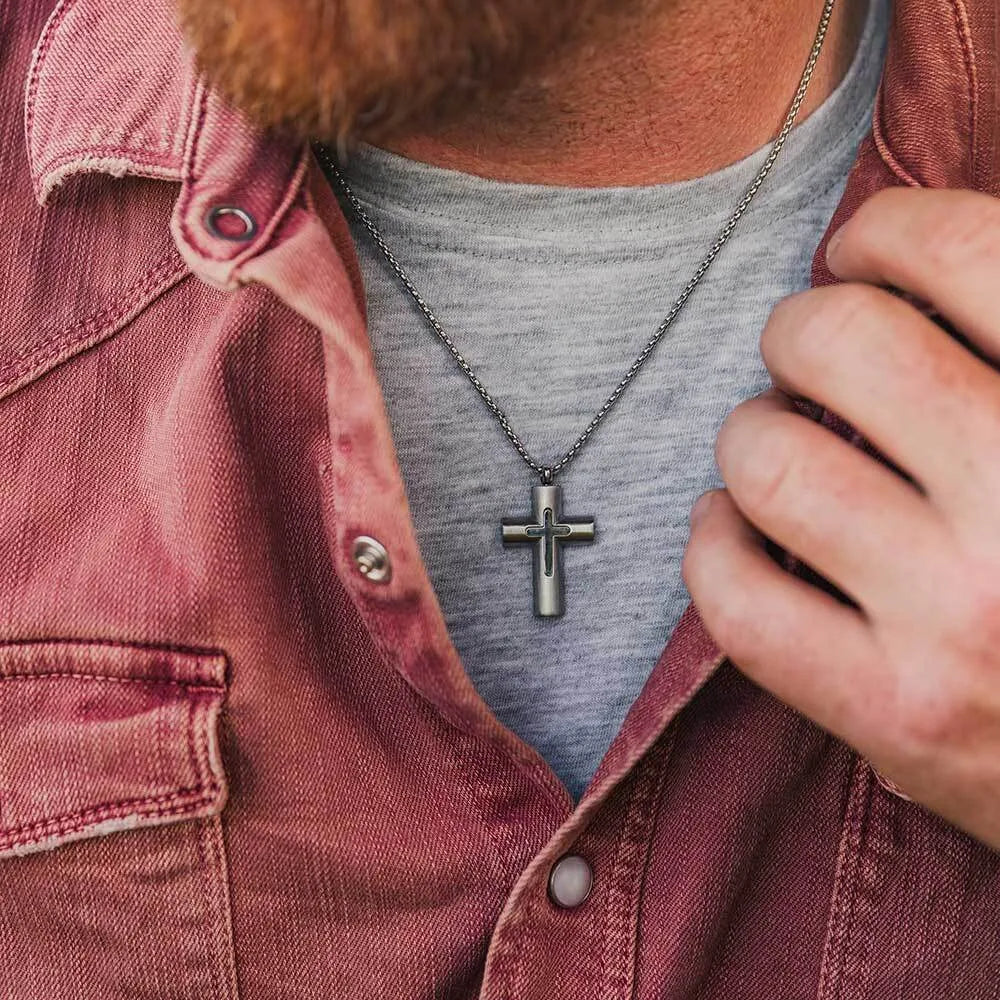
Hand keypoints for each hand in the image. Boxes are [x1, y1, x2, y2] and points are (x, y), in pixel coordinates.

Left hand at [683, 188, 999, 848]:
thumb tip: (921, 255)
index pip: (967, 253)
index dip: (890, 231)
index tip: (865, 251)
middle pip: (839, 342)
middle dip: (803, 329)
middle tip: (811, 352)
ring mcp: (961, 621)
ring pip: (768, 461)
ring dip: (752, 434)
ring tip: (777, 443)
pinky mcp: (896, 716)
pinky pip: (737, 602)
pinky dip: (712, 547)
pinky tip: (734, 526)